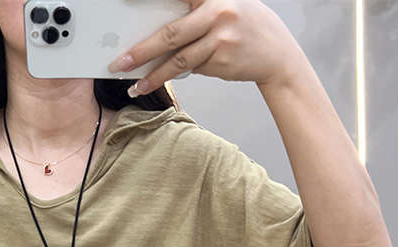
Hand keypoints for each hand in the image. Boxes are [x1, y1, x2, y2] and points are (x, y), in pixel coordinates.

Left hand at [107, 0, 306, 95]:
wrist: (277, 54)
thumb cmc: (244, 25)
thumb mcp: (224, 7)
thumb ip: (195, 12)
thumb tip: (155, 29)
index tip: (127, 3)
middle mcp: (218, 11)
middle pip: (171, 33)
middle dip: (142, 51)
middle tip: (120, 63)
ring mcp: (221, 38)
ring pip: (178, 60)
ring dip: (154, 76)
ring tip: (135, 87)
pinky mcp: (222, 61)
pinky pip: (191, 69)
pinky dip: (173, 75)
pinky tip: (158, 81)